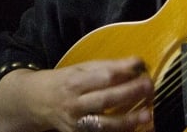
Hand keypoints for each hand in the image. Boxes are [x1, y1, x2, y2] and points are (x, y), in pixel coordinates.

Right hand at [0, 57, 153, 131]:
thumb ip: (107, 67)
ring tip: (147, 115)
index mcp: (75, 82)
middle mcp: (75, 104)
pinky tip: (135, 129)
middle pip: (105, 99)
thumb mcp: (80, 69)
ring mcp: (77, 123)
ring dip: (128, 120)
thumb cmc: (65, 81)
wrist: (37, 102)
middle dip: (130, 93)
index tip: (141, 65)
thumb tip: (136, 63)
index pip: (103, 76)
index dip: (124, 70)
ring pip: (104, 124)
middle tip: (149, 86)